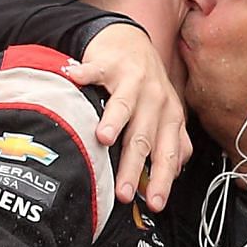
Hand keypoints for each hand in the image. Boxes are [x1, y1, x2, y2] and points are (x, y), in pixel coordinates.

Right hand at [63, 22, 190, 211]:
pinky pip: (95, 71)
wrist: (131, 42)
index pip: (169, 154)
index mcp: (170, 117)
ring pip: (124, 105)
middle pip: (143, 138)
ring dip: (115, 121)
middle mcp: (155, 100)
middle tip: (123, 192)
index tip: (155, 205)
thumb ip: (172, 143)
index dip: (163, 180)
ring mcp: (132, 81)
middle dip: (134, 167)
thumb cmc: (146, 87)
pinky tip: (72, 79)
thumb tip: (174, 175)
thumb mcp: (166, 114)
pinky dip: (84, 75)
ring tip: (104, 139)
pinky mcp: (110, 64)